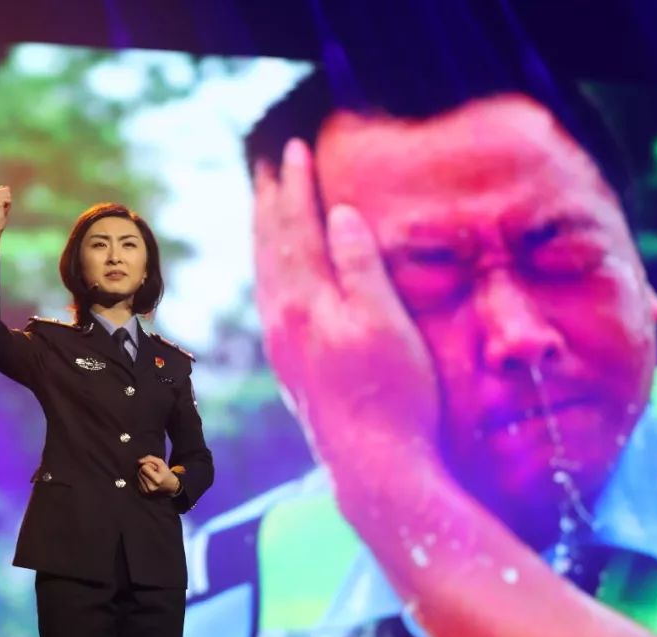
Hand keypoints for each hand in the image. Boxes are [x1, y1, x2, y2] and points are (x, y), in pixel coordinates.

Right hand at [0, 185, 11, 232]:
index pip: (2, 188)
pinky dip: (8, 205)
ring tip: (1, 210)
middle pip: (5, 189)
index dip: (4, 198)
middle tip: (0, 209)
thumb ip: (2, 195)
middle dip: (6, 199)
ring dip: (7, 202)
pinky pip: (8, 199)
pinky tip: (2, 211)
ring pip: (7, 194)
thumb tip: (7, 187)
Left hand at [137, 455, 180, 495]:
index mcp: (157, 480)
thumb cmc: (166, 474)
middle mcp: (150, 488)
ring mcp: (146, 492)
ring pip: (138, 477)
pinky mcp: (143, 495)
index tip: (156, 469)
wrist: (171, 488)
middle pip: (140, 472)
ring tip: (152, 478)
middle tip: (154, 473)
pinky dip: (142, 480)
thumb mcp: (161, 463)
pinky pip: (137, 482)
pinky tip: (149, 482)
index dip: (149, 465)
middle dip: (146, 470)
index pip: (144, 467)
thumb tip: (138, 461)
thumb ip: (150, 458)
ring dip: (143, 475)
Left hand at [253, 139, 443, 514]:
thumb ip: (360, 265)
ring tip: (263, 204)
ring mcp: (281, 346)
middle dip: (270, 199)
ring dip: (262, 233)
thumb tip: (338, 212)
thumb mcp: (387, 323)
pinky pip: (266, 301)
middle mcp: (283, 319)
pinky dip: (265, 271)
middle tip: (267, 163)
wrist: (374, 469)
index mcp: (306, 301)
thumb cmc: (394, 395)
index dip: (298, 184)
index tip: (295, 147)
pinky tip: (273, 274)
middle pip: (270, 244)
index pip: (298, 226)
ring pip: (263, 273)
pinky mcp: (288, 368)